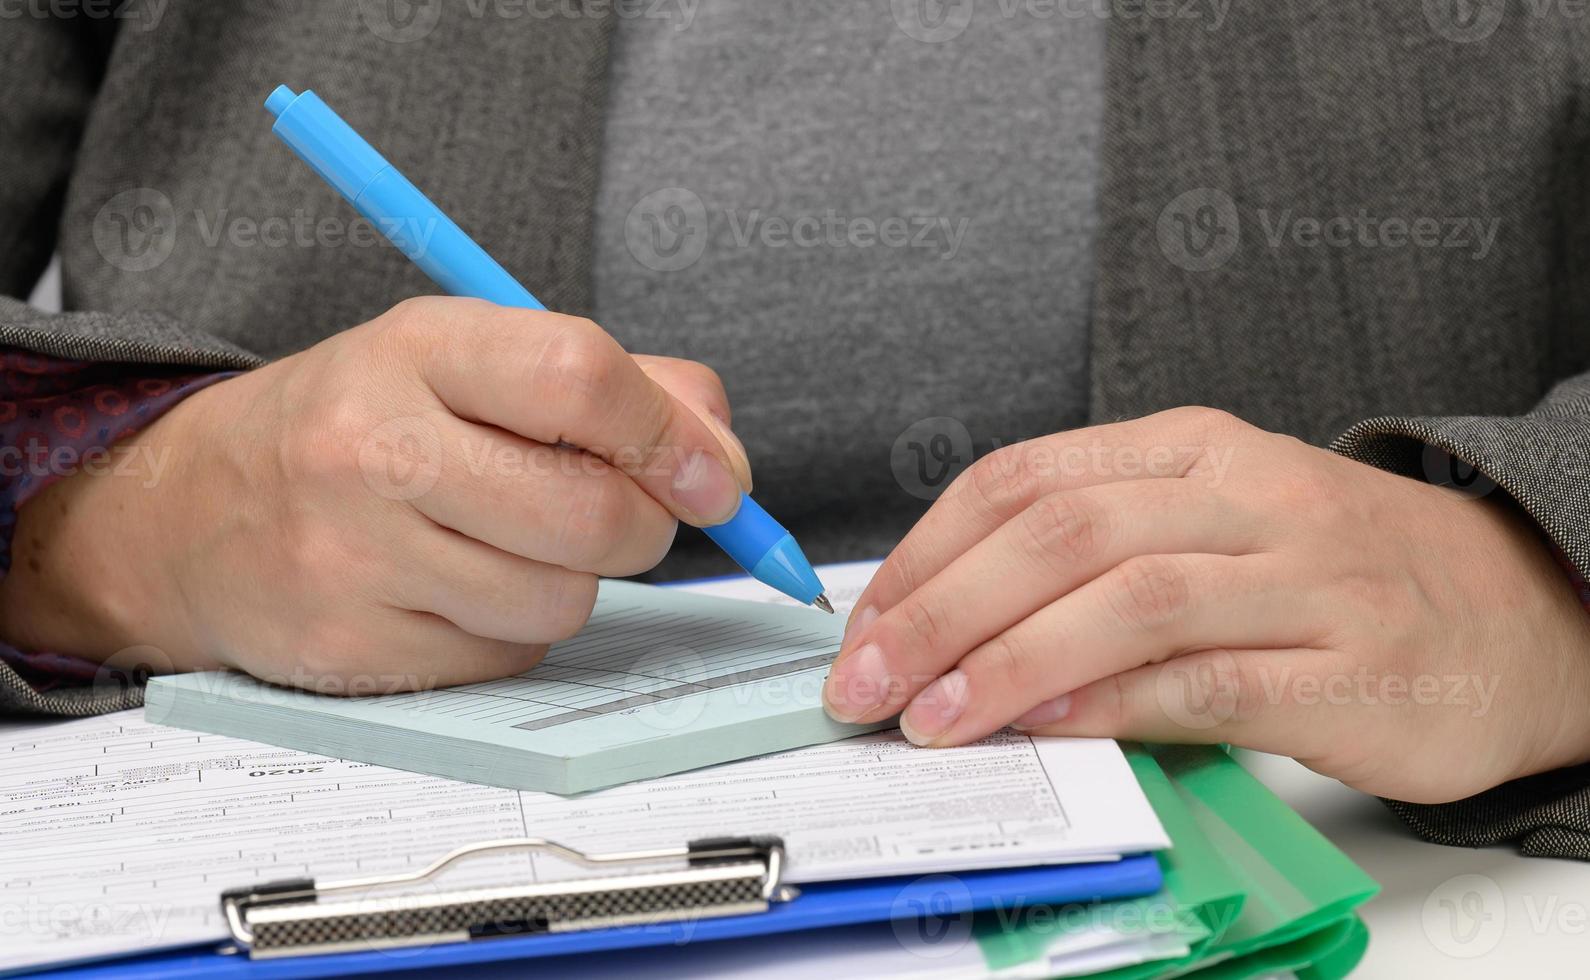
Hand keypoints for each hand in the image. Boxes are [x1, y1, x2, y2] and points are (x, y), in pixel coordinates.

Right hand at [0, 297, 750, 692]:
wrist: (196, 512)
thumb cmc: (365, 424)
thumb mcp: (474, 359)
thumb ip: (622, 384)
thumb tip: (721, 460)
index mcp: (417, 347)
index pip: (579, 375)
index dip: (672, 437)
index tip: (715, 477)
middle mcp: (373, 447)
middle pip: (591, 513)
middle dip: (644, 527)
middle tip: (622, 515)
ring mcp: (355, 557)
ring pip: (562, 602)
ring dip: (571, 582)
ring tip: (507, 542)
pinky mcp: (354, 649)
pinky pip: (508, 658)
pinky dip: (512, 631)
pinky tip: (456, 589)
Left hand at [823, 407, 1589, 802]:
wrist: (1520, 610)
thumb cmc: (1333, 571)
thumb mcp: (1211, 525)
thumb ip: (1093, 560)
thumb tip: (947, 632)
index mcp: (1192, 446)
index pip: (1023, 478)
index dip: (926, 554)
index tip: (865, 626)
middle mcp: (1245, 495)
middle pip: (1059, 531)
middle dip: (941, 610)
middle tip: (869, 682)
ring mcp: (1306, 578)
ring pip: (1128, 598)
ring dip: (1010, 661)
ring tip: (936, 716)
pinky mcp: (1353, 669)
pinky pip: (1211, 681)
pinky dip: (1115, 703)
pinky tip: (1049, 727)